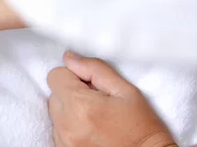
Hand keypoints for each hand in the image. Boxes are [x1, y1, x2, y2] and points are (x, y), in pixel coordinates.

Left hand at [47, 52, 176, 146]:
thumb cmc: (142, 127)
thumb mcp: (126, 91)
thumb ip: (94, 69)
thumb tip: (69, 57)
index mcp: (80, 105)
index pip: (55, 76)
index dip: (73, 76)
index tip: (91, 86)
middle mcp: (66, 124)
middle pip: (54, 94)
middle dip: (71, 93)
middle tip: (96, 103)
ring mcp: (63, 141)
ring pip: (55, 112)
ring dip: (69, 111)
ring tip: (94, 118)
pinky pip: (58, 130)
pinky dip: (70, 126)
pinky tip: (90, 130)